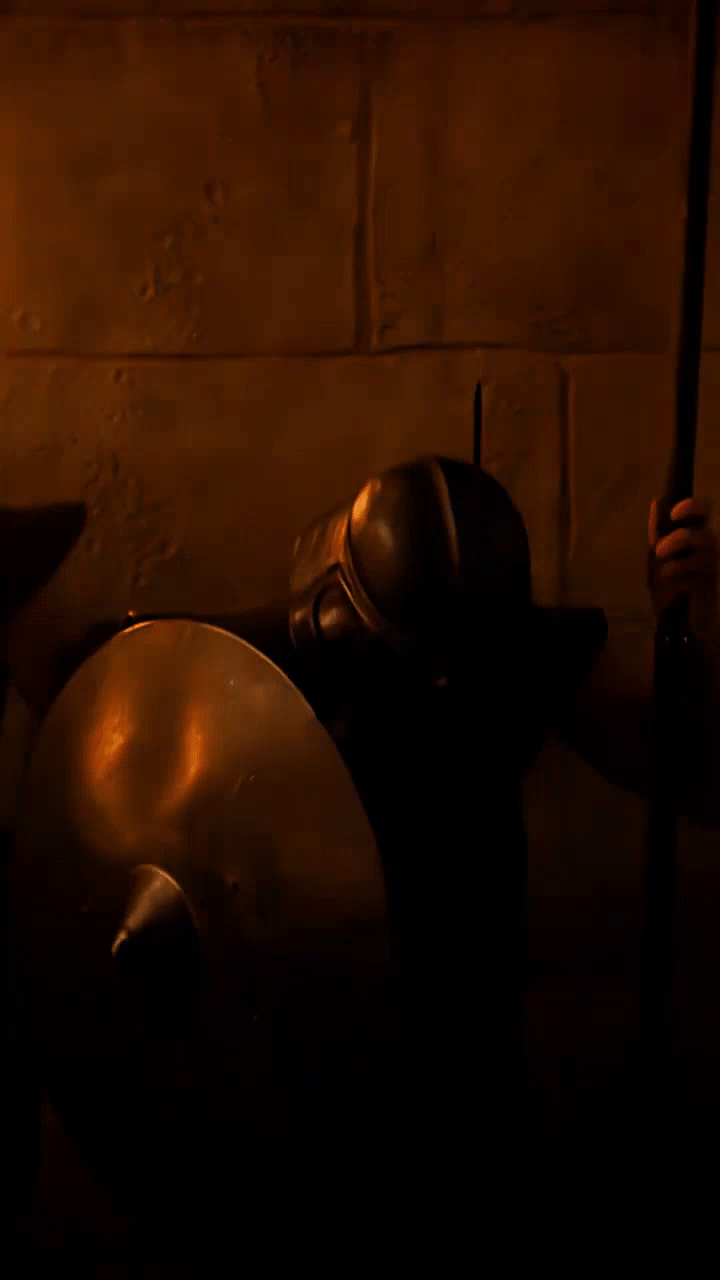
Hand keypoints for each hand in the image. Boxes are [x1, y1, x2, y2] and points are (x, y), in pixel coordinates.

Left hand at [648, 495, 718, 639]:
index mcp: (694, 537)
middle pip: (708, 518)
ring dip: (677, 541)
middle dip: (690, 512)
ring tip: (659, 553)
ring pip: (705, 539)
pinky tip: (666, 574)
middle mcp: (707, 546)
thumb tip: (658, 501)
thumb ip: (659, 531)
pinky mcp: (709, 582)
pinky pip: (700, 566)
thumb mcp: (659, 557)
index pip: (702, 511)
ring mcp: (710, 564)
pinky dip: (679, 566)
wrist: (678, 624)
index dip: (691, 504)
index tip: (673, 510)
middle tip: (673, 517)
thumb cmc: (671, 587)